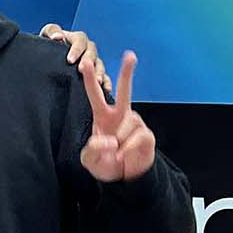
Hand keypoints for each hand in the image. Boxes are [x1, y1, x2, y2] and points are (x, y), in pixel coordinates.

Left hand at [40, 23, 109, 98]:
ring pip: (99, 65)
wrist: (46, 63)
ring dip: (98, 72)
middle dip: (88, 61)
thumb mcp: (46, 36)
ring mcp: (92, 62)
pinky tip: (106, 90)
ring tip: (97, 81)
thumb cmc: (46, 48)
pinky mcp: (95, 75)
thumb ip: (51, 31)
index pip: (80, 40)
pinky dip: (106, 82)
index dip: (76, 49)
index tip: (69, 60)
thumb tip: (57, 37)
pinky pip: (104, 77)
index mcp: (76, 39)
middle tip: (81, 70)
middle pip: (92, 52)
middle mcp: (87, 49)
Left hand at [79, 48, 156, 182]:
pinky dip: (128, 150)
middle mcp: (121, 115)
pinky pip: (137, 138)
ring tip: (117, 153)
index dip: (91, 79)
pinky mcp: (146, 134)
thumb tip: (109, 140)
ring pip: (127, 125)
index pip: (95, 95)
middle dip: (127, 72)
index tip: (86, 63)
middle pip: (125, 90)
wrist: (124, 178)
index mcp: (103, 116)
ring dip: (119, 143)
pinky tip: (124, 156)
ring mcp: (135, 123)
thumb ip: (93, 150)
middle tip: (130, 55)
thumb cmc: (105, 163)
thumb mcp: (90, 160)